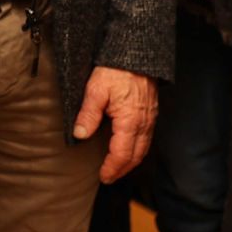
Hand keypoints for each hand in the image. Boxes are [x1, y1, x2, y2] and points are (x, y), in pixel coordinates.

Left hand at [74, 65, 157, 181]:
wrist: (136, 54)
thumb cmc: (116, 70)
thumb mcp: (96, 90)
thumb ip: (88, 114)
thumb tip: (80, 135)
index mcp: (130, 121)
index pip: (122, 154)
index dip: (112, 168)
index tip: (102, 176)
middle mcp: (144, 123)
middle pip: (135, 155)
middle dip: (122, 170)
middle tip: (109, 178)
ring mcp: (150, 119)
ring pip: (143, 148)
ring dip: (130, 161)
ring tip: (117, 168)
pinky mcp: (151, 113)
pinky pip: (147, 138)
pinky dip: (137, 149)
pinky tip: (128, 149)